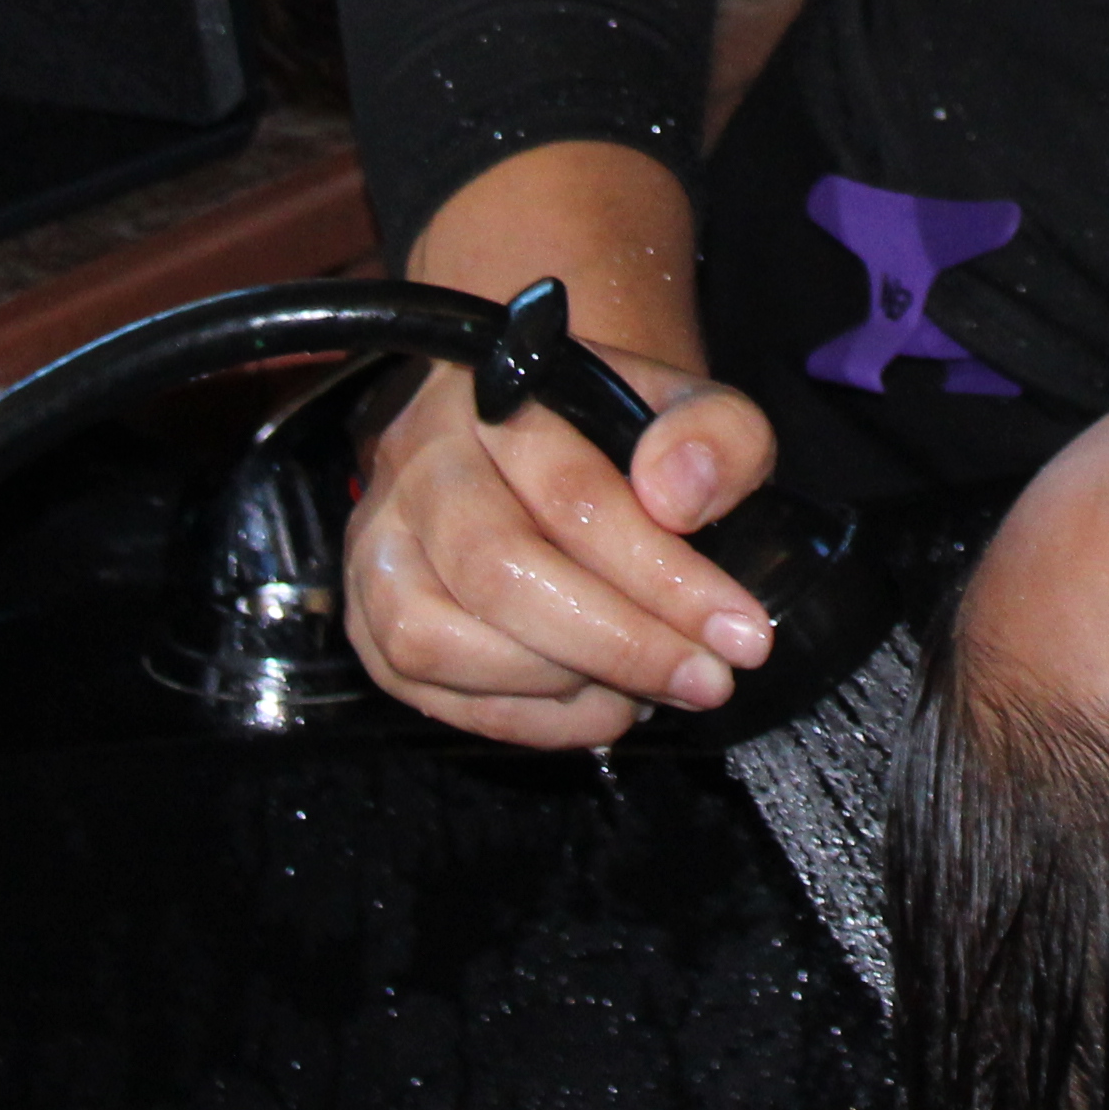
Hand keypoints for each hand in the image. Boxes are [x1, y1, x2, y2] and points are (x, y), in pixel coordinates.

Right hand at [342, 137, 776, 747]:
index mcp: (498, 391)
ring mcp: (377, 540)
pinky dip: (517, 718)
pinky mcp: (367, 613)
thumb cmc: (622, 434)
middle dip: (618, 645)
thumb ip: (715, 436)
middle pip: (498, 571)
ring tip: (644, 691)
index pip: (574, 495)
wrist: (546, 435)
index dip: (664, 577)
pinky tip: (591, 706)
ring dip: (556, 687)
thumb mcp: (696, 410)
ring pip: (436, 637)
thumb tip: (679, 495)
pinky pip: (420, 684)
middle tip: (705, 680)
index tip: (741, 633)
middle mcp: (418, 459)